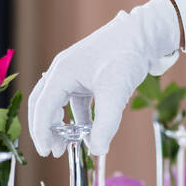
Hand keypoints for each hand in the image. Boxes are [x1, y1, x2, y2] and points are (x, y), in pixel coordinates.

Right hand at [28, 0, 179, 156]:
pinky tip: (87, 131)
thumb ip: (105, 125)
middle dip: (45, 129)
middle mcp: (62, 70)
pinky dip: (77, 117)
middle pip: (43, 104)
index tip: (45, 152)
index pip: (42, 107)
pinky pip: (74, 100)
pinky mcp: (86, 75)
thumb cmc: (126, 55)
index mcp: (62, 72)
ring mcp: (73, 72)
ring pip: (57, 102)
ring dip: (60, 124)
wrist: (144, 33)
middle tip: (52, 151)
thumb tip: (97, 150)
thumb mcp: (115, 93)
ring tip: (66, 145)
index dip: (41, 132)